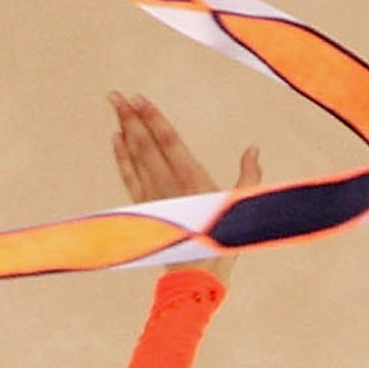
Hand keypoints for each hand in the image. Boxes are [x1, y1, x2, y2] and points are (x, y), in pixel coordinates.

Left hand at [109, 90, 262, 280]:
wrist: (198, 272)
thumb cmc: (225, 236)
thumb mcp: (244, 203)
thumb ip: (249, 174)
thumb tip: (253, 148)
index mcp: (192, 177)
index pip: (168, 141)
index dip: (153, 118)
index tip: (139, 98)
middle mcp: (169, 183)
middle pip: (146, 144)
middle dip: (130, 117)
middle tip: (116, 95)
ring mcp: (154, 195)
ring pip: (135, 157)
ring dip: (124, 131)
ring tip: (115, 107)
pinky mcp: (145, 207)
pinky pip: (129, 177)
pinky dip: (121, 158)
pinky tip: (115, 140)